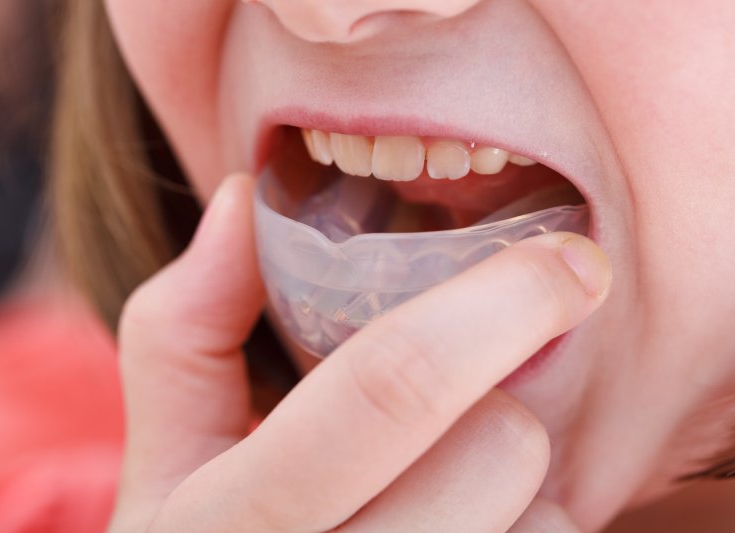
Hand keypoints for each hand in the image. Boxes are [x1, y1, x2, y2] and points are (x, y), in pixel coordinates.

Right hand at [109, 173, 609, 531]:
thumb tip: (242, 200)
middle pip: (501, 447)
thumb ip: (184, 331)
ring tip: (440, 501)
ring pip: (550, 519)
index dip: (495, 303)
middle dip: (495, 408)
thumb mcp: (166, 461)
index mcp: (229, 524)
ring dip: (514, 489)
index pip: (390, 389)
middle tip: (449, 423)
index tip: (569, 258)